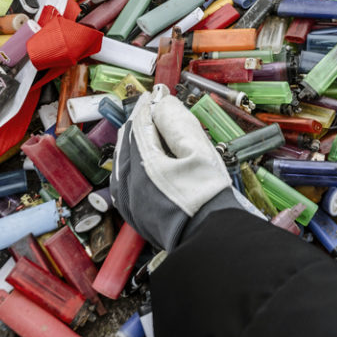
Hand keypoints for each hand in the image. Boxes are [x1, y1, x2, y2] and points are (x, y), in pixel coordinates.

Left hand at [112, 86, 239, 249]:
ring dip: (134, 144)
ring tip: (149, 133)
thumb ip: (177, 122)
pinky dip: (132, 165)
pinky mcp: (136, 217)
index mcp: (143, 165)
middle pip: (128, 143)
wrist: (213, 240)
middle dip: (140, 124)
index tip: (156, 95)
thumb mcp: (199, 151)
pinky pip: (125, 182)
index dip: (148, 107)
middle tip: (154, 111)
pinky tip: (142, 164)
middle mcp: (129, 184)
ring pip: (123, 163)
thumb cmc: (209, 197)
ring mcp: (130, 203)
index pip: (140, 125)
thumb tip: (162, 102)